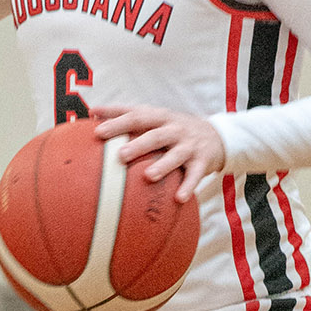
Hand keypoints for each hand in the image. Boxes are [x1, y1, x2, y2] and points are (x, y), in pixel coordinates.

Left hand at [92, 105, 225, 202]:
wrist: (217, 135)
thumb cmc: (173, 127)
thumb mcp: (154, 116)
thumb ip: (125, 114)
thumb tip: (93, 112)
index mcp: (159, 117)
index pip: (136, 116)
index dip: (117, 122)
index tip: (98, 131)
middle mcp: (174, 129)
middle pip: (155, 135)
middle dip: (138, 145)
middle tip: (120, 156)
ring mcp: (189, 145)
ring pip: (176, 155)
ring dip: (162, 165)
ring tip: (148, 176)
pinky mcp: (202, 161)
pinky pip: (195, 175)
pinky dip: (188, 186)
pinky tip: (178, 197)